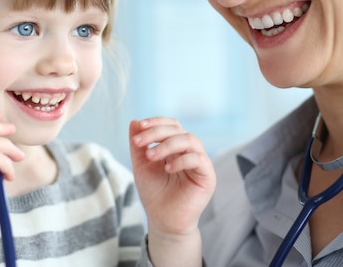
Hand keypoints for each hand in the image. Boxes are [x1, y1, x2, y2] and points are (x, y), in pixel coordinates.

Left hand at [129, 117, 214, 235]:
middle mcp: (190, 151)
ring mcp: (200, 162)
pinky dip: (182, 160)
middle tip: (139, 143)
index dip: (156, 122)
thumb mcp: (141, 165)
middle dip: (157, 133)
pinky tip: (167, 168)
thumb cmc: (154, 193)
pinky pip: (199, 159)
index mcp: (176, 146)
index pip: (171, 125)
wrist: (163, 220)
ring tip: (151, 156)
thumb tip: (134, 122)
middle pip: (178, 130)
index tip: (139, 126)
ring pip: (190, 140)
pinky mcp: (208, 176)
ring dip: (167, 144)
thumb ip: (138, 145)